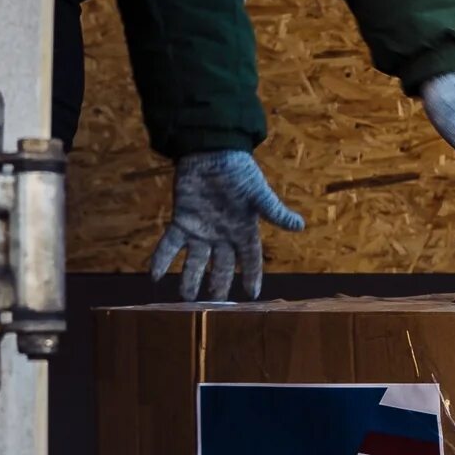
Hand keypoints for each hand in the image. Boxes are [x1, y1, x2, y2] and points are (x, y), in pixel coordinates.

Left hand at [150, 150, 304, 300]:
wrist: (212, 151)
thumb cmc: (239, 171)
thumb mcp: (260, 194)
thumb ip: (275, 212)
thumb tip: (300, 226)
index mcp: (244, 230)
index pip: (250, 259)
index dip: (251, 276)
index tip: (252, 296)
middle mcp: (223, 235)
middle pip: (221, 266)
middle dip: (217, 284)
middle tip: (213, 304)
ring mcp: (201, 230)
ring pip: (195, 261)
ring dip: (189, 279)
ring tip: (184, 297)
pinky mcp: (182, 220)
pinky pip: (170, 244)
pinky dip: (162, 259)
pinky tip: (154, 276)